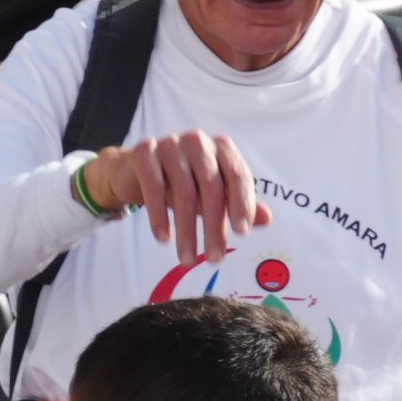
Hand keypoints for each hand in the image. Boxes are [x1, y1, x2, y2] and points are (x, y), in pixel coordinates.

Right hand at [84, 131, 267, 264]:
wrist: (134, 173)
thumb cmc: (182, 185)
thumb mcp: (212, 197)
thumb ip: (239, 206)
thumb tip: (267, 219)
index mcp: (221, 148)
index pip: (237, 175)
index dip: (242, 204)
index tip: (241, 234)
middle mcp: (198, 141)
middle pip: (212, 187)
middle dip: (214, 227)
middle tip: (215, 258)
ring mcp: (170, 144)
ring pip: (183, 192)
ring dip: (186, 231)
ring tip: (187, 259)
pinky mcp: (144, 152)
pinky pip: (154, 187)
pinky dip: (160, 217)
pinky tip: (164, 239)